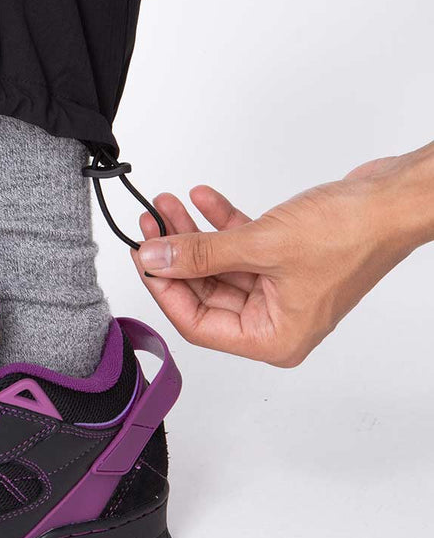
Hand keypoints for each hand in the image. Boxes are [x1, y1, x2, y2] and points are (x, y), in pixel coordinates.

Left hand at [131, 146, 433, 366]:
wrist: (393, 200)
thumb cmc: (351, 234)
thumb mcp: (261, 246)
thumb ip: (202, 254)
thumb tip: (155, 258)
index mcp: (273, 337)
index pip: (197, 324)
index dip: (165, 289)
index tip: (143, 258)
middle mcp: (276, 319)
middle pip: (205, 292)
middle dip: (176, 255)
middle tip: (150, 225)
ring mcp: (282, 289)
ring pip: (220, 265)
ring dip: (194, 235)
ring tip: (169, 206)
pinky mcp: (286, 259)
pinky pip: (241, 246)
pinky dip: (221, 224)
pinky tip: (202, 200)